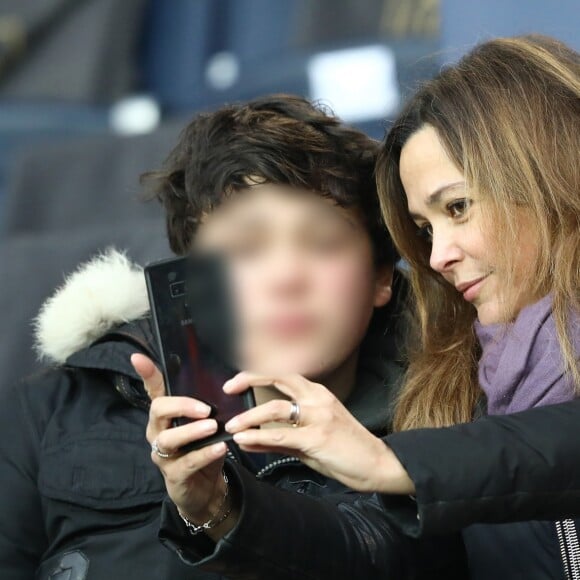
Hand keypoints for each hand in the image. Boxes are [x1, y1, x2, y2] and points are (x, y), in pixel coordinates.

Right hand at [131, 354, 236, 535]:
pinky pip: (187, 463)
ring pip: (168, 439)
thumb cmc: (205, 449)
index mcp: (165, 415)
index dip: (147, 374)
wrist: (207, 489)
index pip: (153, 390)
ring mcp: (163, 455)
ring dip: (191, 431)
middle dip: (180, 405)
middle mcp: (158, 432)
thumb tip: (230, 380)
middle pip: (158, 411)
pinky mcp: (173, 476)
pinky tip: (221, 447)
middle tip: (206, 408)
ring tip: (212, 426)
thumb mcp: (208, 424)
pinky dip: (204, 454)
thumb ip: (211, 404)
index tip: (138, 357)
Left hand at [224, 372, 413, 493]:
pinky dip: (259, 437)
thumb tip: (250, 438)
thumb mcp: (311, 440)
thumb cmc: (346, 450)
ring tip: (232, 427)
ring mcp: (319, 416)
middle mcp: (318, 398)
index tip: (236, 382)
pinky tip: (244, 439)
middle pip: (280, 378)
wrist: (378, 464)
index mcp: (318, 394)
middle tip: (228, 388)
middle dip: (250, 379)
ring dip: (249, 417)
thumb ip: (282, 438)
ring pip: (276, 409)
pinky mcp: (318, 438)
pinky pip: (282, 435)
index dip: (258, 375)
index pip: (284, 376)